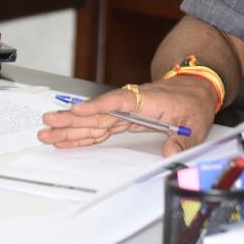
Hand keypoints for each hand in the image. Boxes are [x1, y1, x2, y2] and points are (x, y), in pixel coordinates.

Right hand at [38, 76, 216, 156]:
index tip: (79, 111)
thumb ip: (182, 141)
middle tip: (48, 124)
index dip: (99, 106)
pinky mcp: (125, 118)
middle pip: (99, 112)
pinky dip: (84, 134)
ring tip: (47, 132)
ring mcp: (127, 111)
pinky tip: (67, 139)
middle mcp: (133, 104)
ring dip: (71, 127)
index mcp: (150, 101)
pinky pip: (101, 126)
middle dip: (73, 119)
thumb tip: (170, 155)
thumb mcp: (196, 124)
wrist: (196, 88)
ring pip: (95, 120)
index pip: (121, 102)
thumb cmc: (194, 103)